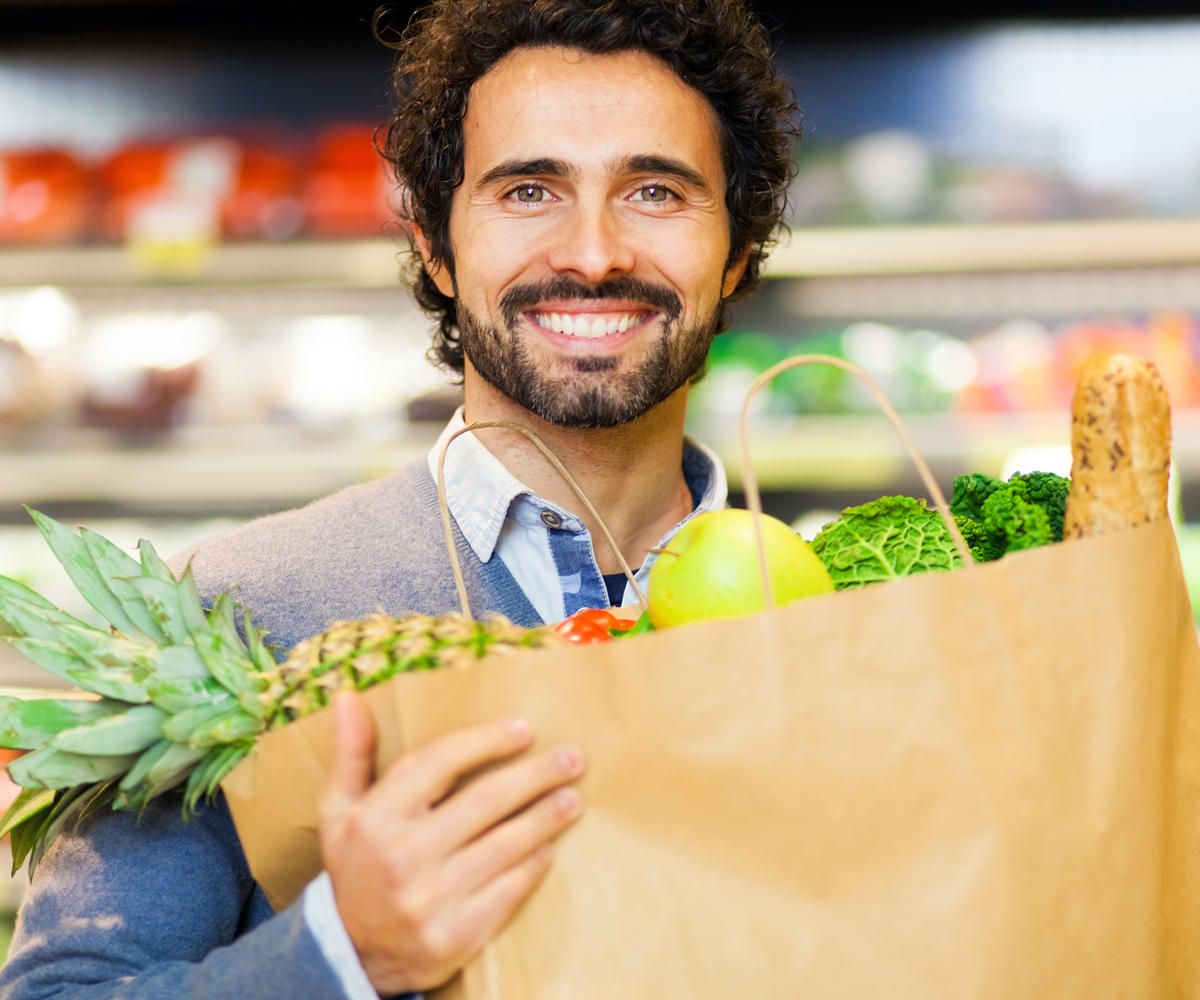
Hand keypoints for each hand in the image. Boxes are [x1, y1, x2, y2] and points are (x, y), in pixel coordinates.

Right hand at [318, 691, 585, 993]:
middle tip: (572, 758)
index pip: (440, 762)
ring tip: (572, 799)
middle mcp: (403, 855)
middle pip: (486, 800)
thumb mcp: (339, 810)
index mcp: (376, 817)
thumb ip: (352, 752)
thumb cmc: (355, 865)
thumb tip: (348, 696)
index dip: (485, 741)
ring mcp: (430, 898)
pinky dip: (534, 864)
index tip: (524, 729)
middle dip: (536, 774)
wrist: (351, 953)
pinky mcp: (456, 934)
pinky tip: (550, 846)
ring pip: (506, 844)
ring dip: (547, 817)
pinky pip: (509, 888)